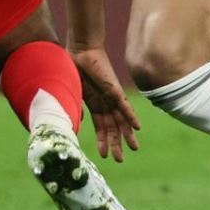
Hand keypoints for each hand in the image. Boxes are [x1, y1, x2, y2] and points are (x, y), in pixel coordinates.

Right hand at [70, 42, 140, 162]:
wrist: (79, 50)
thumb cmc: (73, 68)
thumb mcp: (71, 93)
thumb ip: (73, 108)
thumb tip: (72, 124)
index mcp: (94, 104)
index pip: (101, 127)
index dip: (103, 141)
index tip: (105, 156)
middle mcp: (105, 102)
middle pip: (113, 127)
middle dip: (116, 143)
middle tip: (120, 159)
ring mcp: (111, 96)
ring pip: (121, 120)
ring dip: (127, 134)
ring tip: (133, 149)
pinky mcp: (115, 89)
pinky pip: (125, 105)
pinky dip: (131, 116)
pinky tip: (137, 127)